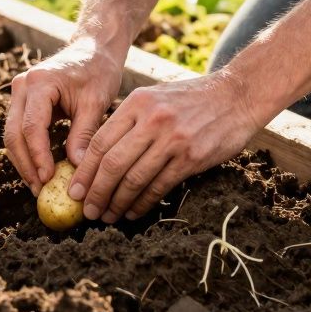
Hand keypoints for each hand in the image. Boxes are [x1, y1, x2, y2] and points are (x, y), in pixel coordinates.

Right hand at [2, 37, 124, 194]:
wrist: (93, 49)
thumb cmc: (98, 71)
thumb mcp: (95, 102)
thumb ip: (84, 134)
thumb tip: (76, 169)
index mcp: (40, 82)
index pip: (32, 126)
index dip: (38, 156)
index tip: (48, 179)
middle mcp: (22, 85)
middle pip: (14, 133)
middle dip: (26, 164)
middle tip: (39, 189)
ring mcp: (19, 93)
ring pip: (12, 134)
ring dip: (23, 162)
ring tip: (38, 185)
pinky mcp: (23, 101)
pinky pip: (19, 130)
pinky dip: (27, 151)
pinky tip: (38, 170)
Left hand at [67, 71, 263, 221]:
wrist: (237, 95)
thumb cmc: (191, 99)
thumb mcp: (154, 97)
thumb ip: (129, 120)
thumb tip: (97, 156)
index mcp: (137, 103)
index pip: (101, 142)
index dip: (84, 170)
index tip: (74, 190)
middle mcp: (152, 120)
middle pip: (113, 164)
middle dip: (96, 191)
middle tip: (87, 210)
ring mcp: (173, 139)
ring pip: (134, 178)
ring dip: (117, 203)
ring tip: (108, 216)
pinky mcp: (192, 157)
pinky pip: (159, 186)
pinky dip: (142, 203)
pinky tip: (133, 212)